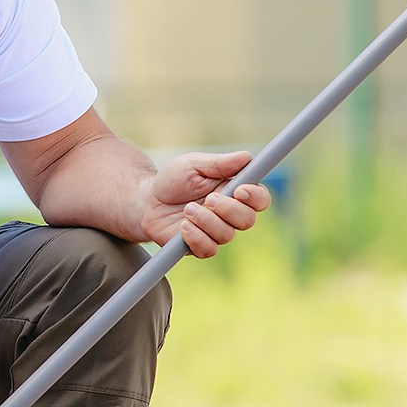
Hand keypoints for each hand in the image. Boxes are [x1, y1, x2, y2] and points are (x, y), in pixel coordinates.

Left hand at [136, 151, 272, 257]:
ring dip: (206, 221)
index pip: (260, 199)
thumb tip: (247, 157)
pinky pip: (209, 249)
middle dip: (228, 210)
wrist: (146, 202)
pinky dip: (196, 236)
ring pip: (226, 235)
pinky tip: (183, 226)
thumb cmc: (172, 180)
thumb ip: (220, 163)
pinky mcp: (200, 246)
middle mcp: (229, 214)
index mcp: (234, 191)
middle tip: (208, 199)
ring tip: (187, 209)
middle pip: (247, 220)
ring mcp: (215, 232)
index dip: (256, 196)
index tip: (240, 190)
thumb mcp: (193, 164)